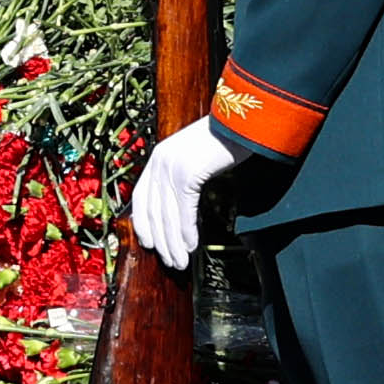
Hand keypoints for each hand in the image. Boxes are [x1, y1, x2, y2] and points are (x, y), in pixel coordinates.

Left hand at [128, 121, 247, 268]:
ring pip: (167, 215)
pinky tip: (191, 245)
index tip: (149, 243)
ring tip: (180, 261)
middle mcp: (160, 161)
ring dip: (173, 243)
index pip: (141, 196)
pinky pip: (184, 210)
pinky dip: (186, 231)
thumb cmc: (223, 139)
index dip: (143, 223)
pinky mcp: (187, 173)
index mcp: (158, 156)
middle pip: (153, 210)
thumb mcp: (194, 156)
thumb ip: (182, 176)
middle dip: (161, 241)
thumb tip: (179, 208)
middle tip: (170, 262)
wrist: (242, 121)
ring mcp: (172, 166)